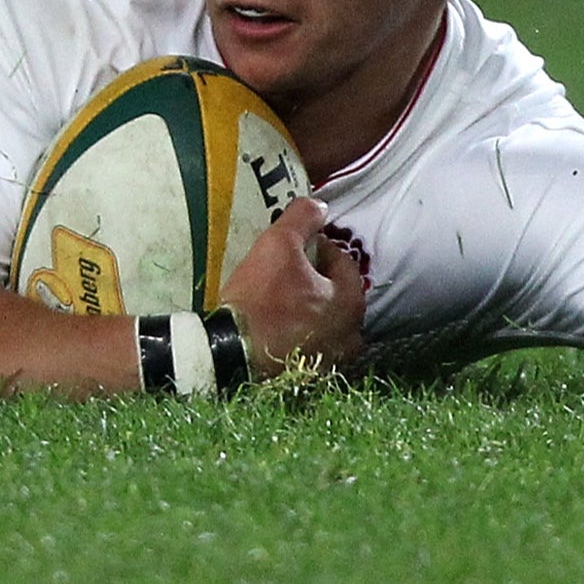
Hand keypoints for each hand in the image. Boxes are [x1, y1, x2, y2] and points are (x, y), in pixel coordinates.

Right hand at [222, 196, 365, 373]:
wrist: (232, 354)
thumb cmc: (261, 298)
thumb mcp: (278, 244)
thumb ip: (303, 218)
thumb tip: (320, 206)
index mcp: (350, 301)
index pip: (342, 262)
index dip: (318, 247)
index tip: (293, 246)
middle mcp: (351, 334)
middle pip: (338, 294)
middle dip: (318, 280)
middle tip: (288, 272)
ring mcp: (333, 360)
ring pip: (328, 323)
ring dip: (313, 310)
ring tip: (285, 300)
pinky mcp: (313, 377)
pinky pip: (314, 347)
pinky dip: (303, 335)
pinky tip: (280, 328)